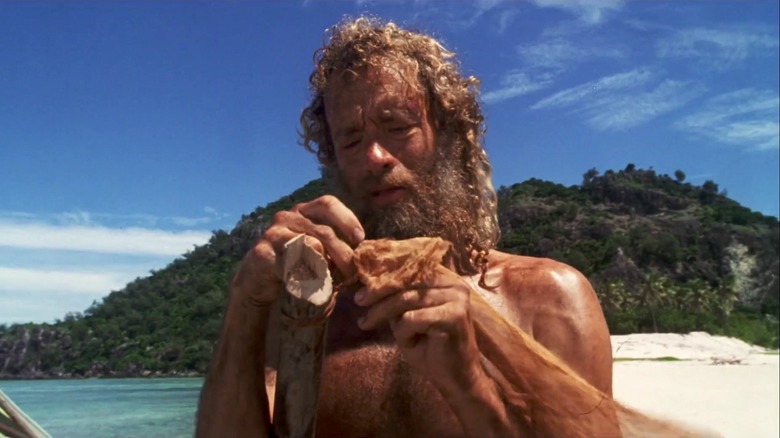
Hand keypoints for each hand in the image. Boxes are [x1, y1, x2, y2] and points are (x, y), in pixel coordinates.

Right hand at [231, 195, 363, 307]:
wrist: (256, 279)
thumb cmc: (294, 264)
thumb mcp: (317, 252)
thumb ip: (335, 247)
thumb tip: (363, 254)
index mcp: (303, 212)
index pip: (327, 204)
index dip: (347, 218)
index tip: (360, 238)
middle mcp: (287, 217)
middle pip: (323, 231)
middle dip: (343, 253)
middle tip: (353, 272)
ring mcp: (273, 233)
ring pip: (310, 247)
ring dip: (327, 267)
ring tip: (332, 281)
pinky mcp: (262, 253)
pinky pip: (292, 265)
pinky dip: (305, 277)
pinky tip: (309, 286)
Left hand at [354, 265, 483, 396]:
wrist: (455, 379)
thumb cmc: (429, 347)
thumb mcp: (406, 317)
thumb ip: (395, 298)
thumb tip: (366, 280)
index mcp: (444, 278)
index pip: (410, 265)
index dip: (384, 270)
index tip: (361, 280)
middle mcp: (453, 283)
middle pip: (406, 278)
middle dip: (377, 290)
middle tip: (358, 300)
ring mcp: (456, 297)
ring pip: (406, 298)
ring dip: (382, 312)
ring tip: (367, 323)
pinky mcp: (455, 315)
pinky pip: (414, 318)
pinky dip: (403, 331)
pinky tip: (407, 342)